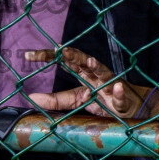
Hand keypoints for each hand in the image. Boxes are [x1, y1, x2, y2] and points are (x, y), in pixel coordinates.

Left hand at [24, 46, 150, 119]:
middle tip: (58, 50)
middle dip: (71, 55)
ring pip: (104, 72)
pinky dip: (119, 92)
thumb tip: (31, 98)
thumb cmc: (103, 100)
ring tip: (90, 62)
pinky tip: (116, 87)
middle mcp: (96, 75)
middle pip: (82, 61)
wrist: (130, 108)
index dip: (47, 57)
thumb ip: (56, 99)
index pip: (64, 62)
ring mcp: (110, 85)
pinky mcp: (123, 99)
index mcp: (83, 74)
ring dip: (97, 66)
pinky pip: (121, 95)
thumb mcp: (77, 100)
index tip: (28, 55)